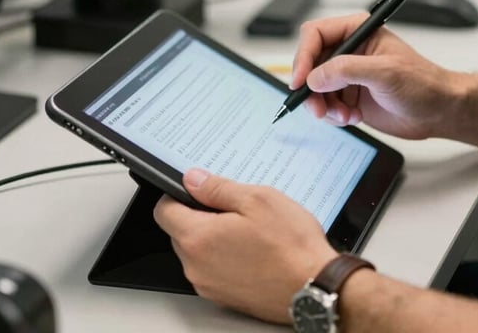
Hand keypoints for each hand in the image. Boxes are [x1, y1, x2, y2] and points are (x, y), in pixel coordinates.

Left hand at [154, 169, 336, 322]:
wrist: (314, 286)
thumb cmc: (290, 245)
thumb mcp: (257, 199)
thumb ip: (218, 188)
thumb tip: (193, 179)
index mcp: (198, 238)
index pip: (164, 212)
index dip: (177, 194)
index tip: (197, 189)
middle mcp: (196, 267)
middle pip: (180, 232)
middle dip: (200, 215)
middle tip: (235, 207)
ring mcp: (209, 286)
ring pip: (197, 252)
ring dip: (214, 237)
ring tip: (250, 229)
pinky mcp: (224, 297)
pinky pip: (213, 269)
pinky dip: (226, 256)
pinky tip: (253, 249)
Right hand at [292, 13, 455, 138]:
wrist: (438, 112)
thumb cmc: (423, 83)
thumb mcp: (385, 72)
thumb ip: (347, 70)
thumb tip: (315, 76)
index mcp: (358, 32)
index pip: (316, 35)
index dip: (304, 56)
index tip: (301, 80)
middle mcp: (350, 51)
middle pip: (310, 63)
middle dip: (311, 87)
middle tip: (318, 107)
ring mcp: (348, 75)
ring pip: (315, 88)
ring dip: (323, 105)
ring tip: (344, 115)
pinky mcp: (349, 96)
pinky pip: (326, 104)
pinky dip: (333, 115)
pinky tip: (352, 118)